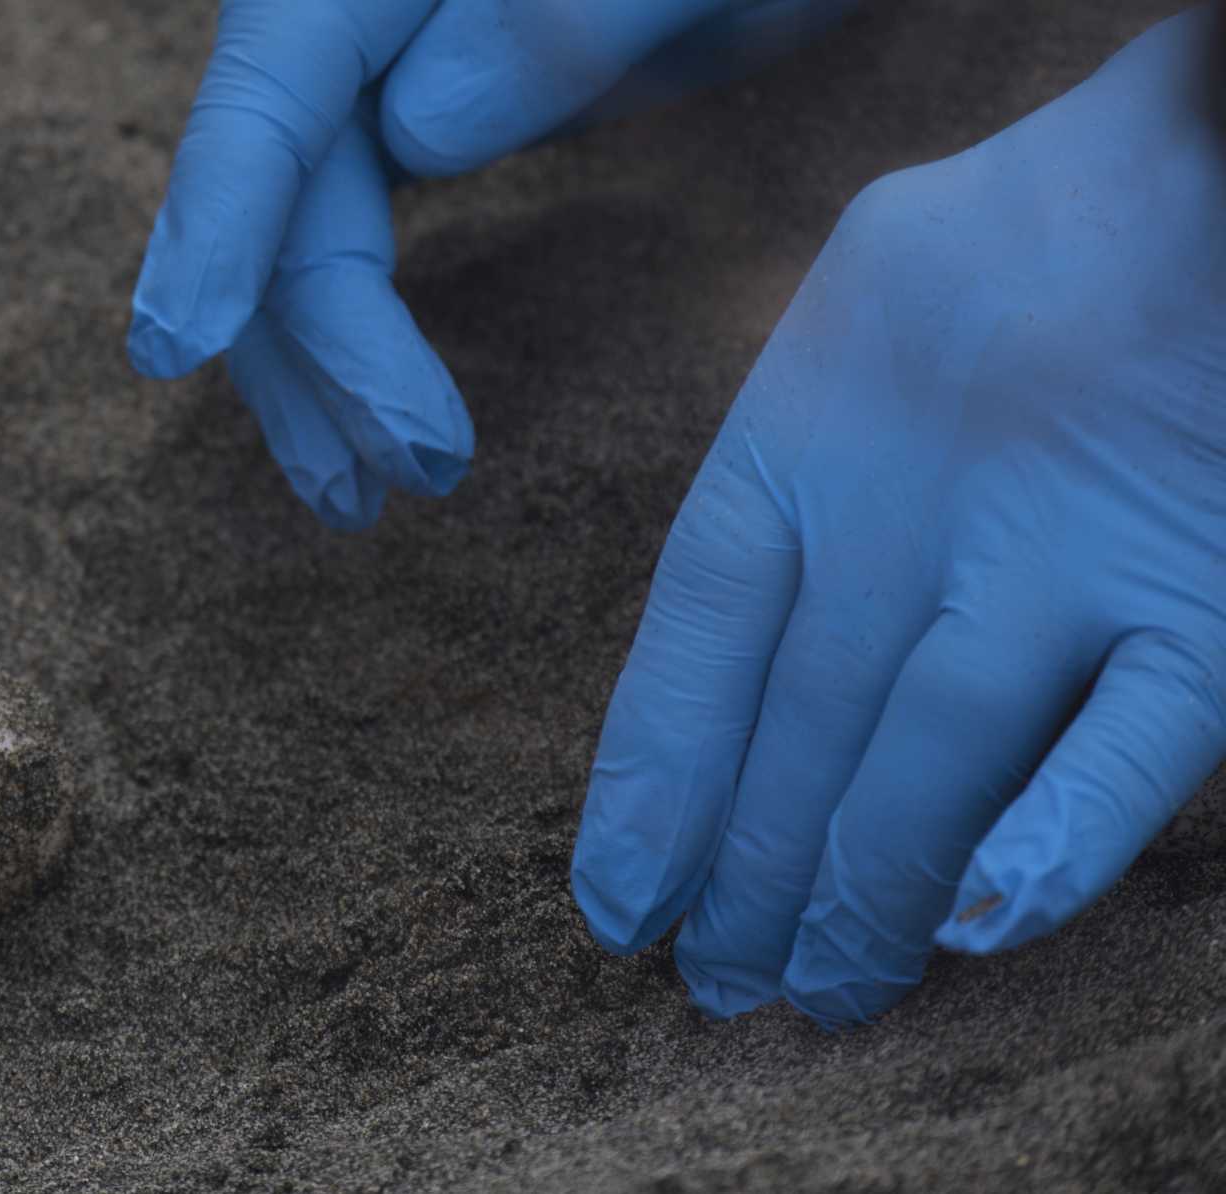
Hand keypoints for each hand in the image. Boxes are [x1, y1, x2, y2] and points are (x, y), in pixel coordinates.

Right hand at [128, 0, 860, 528]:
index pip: (268, 94)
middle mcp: (352, 13)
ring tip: (356, 503)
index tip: (177, 347)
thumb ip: (562, 14)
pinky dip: (349, 335)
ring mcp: (380, 63)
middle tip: (408, 473)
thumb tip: (420, 130)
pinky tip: (360, 421)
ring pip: (293, 229)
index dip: (214, 224)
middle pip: (276, 191)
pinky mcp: (420, 107)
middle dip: (320, 344)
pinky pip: (342, 229)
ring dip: (313, 372)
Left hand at [571, 7, 1225, 1028]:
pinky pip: (1129, 740)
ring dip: (860, 898)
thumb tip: (728, 665)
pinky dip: (1054, 839)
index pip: (691, 649)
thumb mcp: (841, 321)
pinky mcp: (1202, 585)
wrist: (1206, 163)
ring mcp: (1057, 549)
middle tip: (718, 986)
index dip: (648, 789)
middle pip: (795, 731)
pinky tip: (977, 930)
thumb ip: (783, 478)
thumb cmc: (1007, 247)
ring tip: (817, 995)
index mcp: (800, 434)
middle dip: (746, 878)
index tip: (617, 901)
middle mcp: (907, 502)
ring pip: (927, 761)